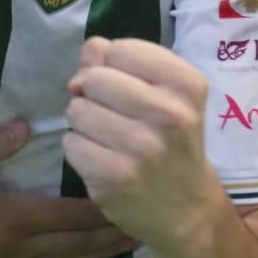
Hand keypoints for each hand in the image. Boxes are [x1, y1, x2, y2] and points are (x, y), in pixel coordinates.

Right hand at [0, 118, 133, 257]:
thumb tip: (25, 124)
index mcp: (11, 217)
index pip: (70, 215)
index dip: (104, 209)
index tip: (133, 197)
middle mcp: (19, 248)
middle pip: (78, 244)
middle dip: (112, 235)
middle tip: (144, 223)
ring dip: (99, 257)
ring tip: (126, 248)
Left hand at [62, 37, 224, 248]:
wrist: (186, 209)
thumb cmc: (171, 140)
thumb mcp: (165, 94)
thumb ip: (124, 61)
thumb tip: (89, 49)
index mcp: (186, 84)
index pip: (120, 49)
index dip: (111, 65)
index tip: (126, 85)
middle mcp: (168, 114)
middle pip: (94, 78)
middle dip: (93, 93)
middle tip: (114, 115)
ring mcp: (141, 148)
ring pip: (77, 109)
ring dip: (84, 122)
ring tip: (109, 138)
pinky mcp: (115, 178)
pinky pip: (71, 143)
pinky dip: (79, 149)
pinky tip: (102, 160)